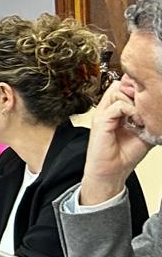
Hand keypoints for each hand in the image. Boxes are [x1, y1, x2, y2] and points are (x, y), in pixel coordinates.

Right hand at [79, 79, 150, 205]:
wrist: (111, 172)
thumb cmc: (125, 155)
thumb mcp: (144, 132)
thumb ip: (148, 119)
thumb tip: (158, 107)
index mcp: (116, 111)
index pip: (123, 87)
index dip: (136, 87)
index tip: (150, 97)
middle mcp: (108, 110)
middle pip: (120, 84)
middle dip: (136, 90)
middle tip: (147, 104)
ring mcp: (103, 114)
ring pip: (118, 91)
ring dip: (135, 101)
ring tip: (142, 117)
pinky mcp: (101, 121)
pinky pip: (117, 105)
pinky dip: (131, 111)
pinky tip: (137, 122)